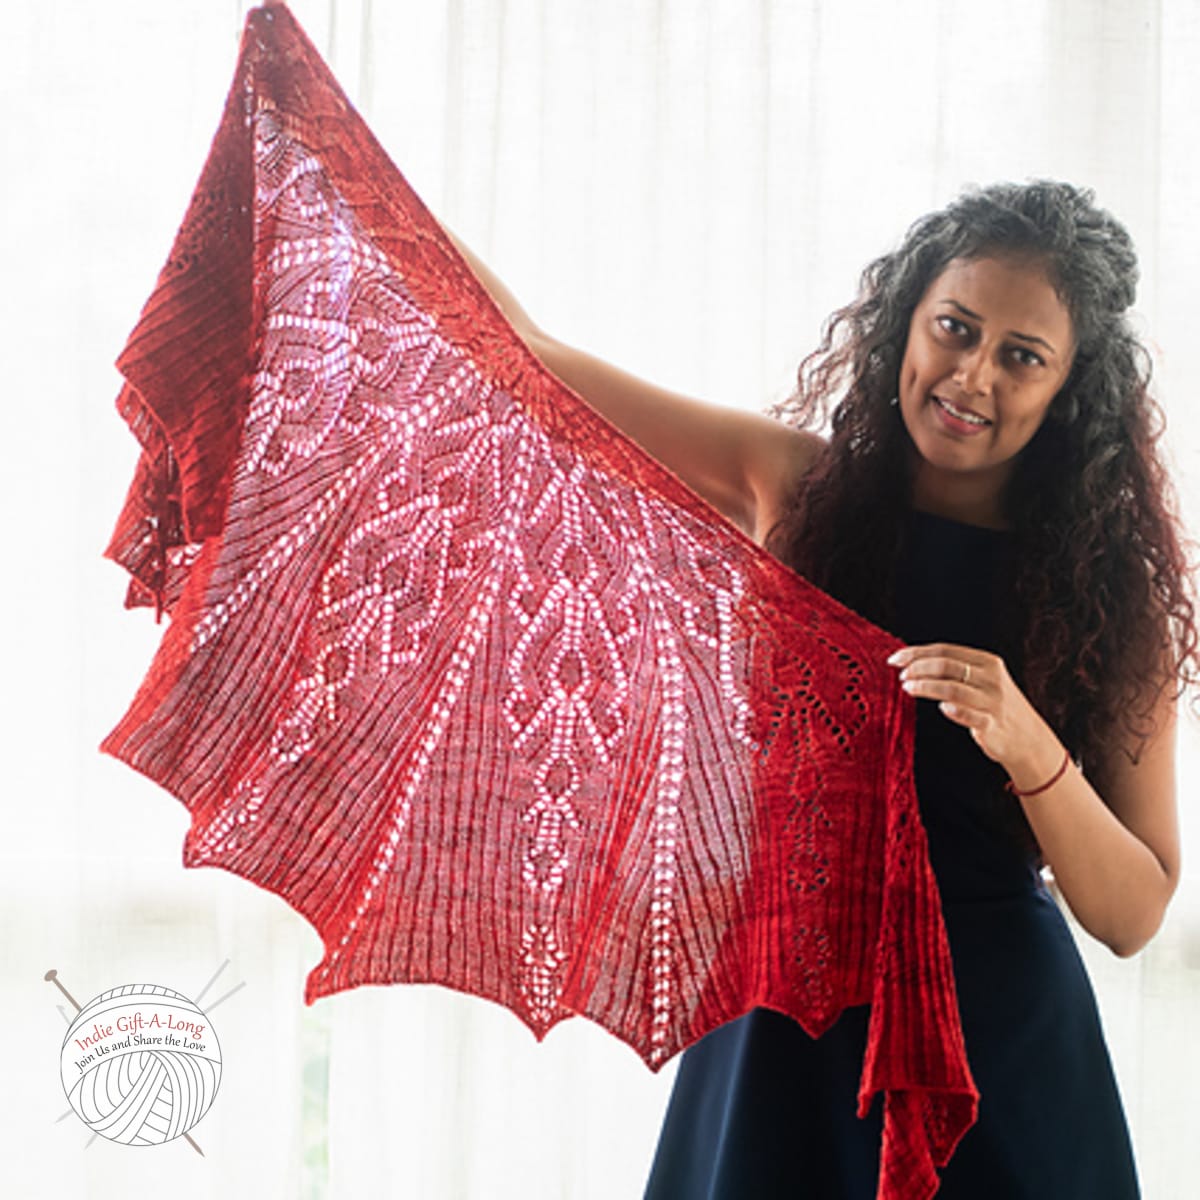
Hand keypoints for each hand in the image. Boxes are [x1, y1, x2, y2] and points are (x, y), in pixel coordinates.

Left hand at [886, 642, 1063, 788]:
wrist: (1027, 738)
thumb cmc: (995, 706)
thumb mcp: (982, 680)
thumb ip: (955, 670)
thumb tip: (913, 662)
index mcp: (987, 662)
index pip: (945, 650)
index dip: (916, 653)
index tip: (895, 659)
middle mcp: (992, 678)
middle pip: (946, 666)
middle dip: (918, 668)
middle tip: (901, 676)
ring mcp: (993, 701)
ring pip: (952, 688)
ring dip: (925, 687)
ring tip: (908, 688)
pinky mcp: (992, 724)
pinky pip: (969, 715)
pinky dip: (953, 710)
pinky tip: (941, 707)